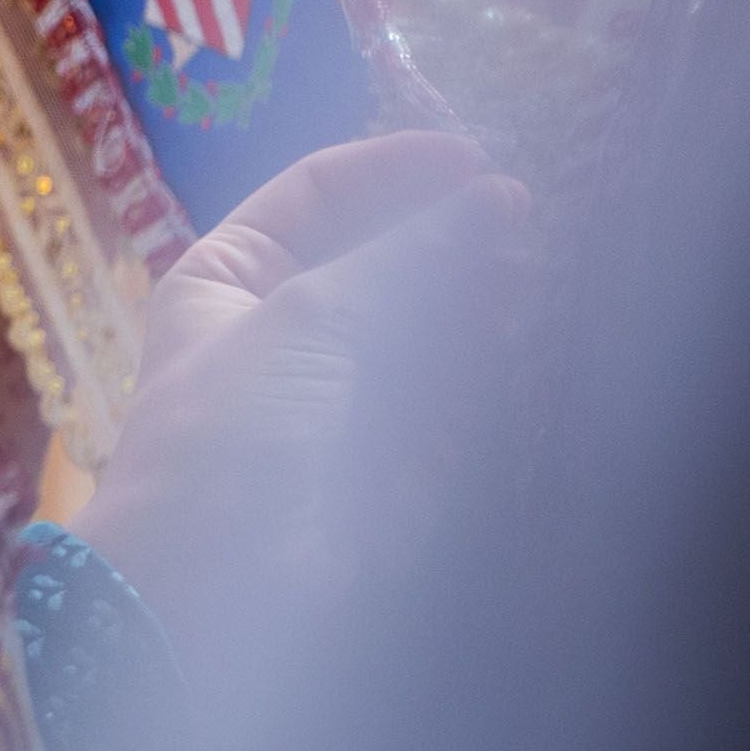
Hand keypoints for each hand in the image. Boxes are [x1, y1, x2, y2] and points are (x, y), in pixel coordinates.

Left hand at [69, 127, 527, 665]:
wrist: (220, 593)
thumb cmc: (227, 442)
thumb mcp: (302, 323)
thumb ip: (403, 261)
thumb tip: (487, 198)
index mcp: (225, 280)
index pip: (314, 195)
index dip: (391, 168)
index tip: (473, 157)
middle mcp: (285, 329)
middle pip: (383, 254)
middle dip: (447, 228)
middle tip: (519, 211)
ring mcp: (350, 395)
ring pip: (431, 319)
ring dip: (480, 286)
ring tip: (529, 259)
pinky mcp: (404, 461)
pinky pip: (458, 391)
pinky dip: (494, 358)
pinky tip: (529, 327)